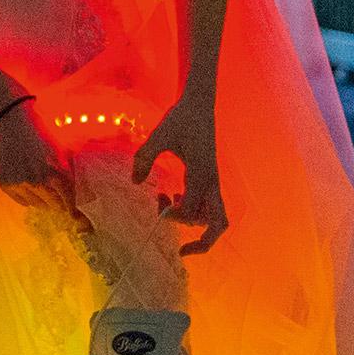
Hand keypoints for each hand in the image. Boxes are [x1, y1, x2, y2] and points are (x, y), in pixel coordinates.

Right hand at [0, 103, 91, 234]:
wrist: (14, 123)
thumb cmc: (43, 137)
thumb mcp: (64, 154)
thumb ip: (72, 177)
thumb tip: (85, 199)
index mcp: (56, 176)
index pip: (70, 205)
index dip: (77, 215)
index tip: (83, 223)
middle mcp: (38, 184)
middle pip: (54, 207)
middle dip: (60, 203)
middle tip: (59, 195)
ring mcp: (20, 185)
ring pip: (38, 205)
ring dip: (43, 198)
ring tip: (41, 180)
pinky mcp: (6, 185)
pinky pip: (23, 201)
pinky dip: (28, 195)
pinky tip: (28, 179)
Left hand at [133, 89, 227, 255]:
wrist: (199, 103)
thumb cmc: (181, 117)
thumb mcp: (159, 134)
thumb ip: (145, 156)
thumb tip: (135, 181)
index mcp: (201, 173)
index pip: (192, 211)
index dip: (175, 217)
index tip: (158, 206)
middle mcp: (211, 181)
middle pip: (218, 224)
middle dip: (203, 242)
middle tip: (182, 251)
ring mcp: (212, 180)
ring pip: (213, 217)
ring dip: (191, 220)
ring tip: (165, 204)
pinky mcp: (209, 177)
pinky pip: (207, 205)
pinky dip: (192, 210)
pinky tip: (172, 196)